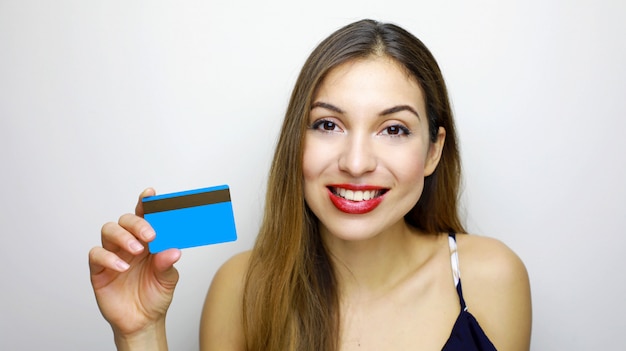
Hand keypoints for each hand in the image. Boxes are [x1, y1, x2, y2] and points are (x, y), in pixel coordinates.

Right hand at [89, 188, 181, 339]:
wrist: (142, 322)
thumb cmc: (155, 295)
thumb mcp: (168, 280)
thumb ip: (168, 264)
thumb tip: (173, 250)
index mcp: (147, 241)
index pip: (145, 216)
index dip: (146, 203)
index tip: (150, 194)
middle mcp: (128, 244)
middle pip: (125, 220)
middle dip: (137, 223)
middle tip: (150, 234)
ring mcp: (113, 254)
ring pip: (109, 231)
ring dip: (123, 237)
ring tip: (137, 250)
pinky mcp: (99, 270)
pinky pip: (97, 255)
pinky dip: (109, 258)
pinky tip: (123, 267)